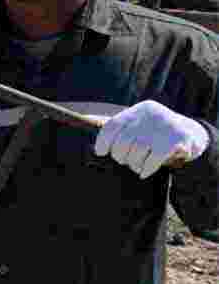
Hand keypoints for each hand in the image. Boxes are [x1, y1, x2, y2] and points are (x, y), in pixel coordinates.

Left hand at [94, 100, 209, 178]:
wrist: (192, 135)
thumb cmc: (156, 135)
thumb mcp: (139, 126)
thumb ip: (119, 130)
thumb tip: (91, 134)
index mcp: (139, 111)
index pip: (112, 126)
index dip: (103, 142)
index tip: (102, 153)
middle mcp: (150, 115)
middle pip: (123, 142)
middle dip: (121, 157)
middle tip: (126, 161)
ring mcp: (164, 126)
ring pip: (137, 152)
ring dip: (134, 164)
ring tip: (137, 166)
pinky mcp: (176, 139)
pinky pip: (152, 160)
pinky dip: (146, 169)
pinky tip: (145, 172)